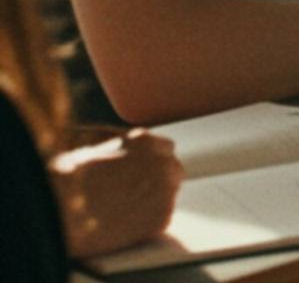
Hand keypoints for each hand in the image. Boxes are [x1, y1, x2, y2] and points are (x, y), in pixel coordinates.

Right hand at [52, 129, 182, 257]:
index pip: (163, 148)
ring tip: (124, 209)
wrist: (60, 209)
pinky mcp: (162, 218)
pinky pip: (162, 218)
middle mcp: (162, 163)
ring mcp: (166, 191)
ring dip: (154, 200)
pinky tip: (124, 223)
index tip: (139, 170)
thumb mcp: (90, 143)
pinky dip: (148, 222)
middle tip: (133, 192)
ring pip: (169, 194)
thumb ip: (116, 142)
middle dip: (157, 179)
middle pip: (171, 170)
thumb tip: (120, 142)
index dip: (150, 160)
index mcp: (145, 141)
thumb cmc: (66, 176)